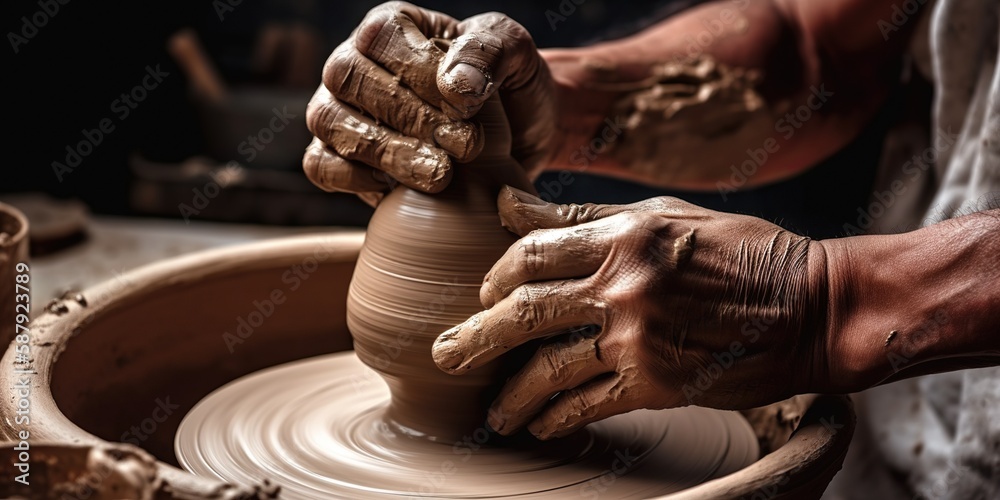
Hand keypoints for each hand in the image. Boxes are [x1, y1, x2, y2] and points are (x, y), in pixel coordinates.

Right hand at [303, 2, 554, 205]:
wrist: (511, 142)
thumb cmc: (506, 89)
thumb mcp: (515, 55)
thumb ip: (489, 51)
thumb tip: (455, 82)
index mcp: (391, 27)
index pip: (383, 38)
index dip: (421, 73)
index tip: (467, 108)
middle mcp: (353, 63)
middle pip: (351, 80)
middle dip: (412, 119)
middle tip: (466, 148)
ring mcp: (337, 110)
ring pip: (331, 122)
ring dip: (387, 152)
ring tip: (441, 176)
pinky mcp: (334, 156)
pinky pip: (321, 166)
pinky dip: (353, 179)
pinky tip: (397, 191)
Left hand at [431, 187, 828, 438]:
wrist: (812, 306)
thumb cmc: (741, 251)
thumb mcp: (663, 215)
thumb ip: (582, 216)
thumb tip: (509, 205)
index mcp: (623, 235)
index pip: (531, 252)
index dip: (496, 275)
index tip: (484, 294)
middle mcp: (623, 285)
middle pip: (523, 312)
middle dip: (475, 339)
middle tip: (443, 358)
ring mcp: (639, 337)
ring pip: (550, 369)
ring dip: (513, 395)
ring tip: (493, 413)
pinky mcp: (659, 383)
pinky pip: (590, 404)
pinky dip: (559, 417)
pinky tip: (541, 426)